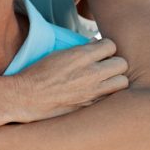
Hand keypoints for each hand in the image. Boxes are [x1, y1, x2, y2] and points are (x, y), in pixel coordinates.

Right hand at [12, 39, 128, 123]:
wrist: (26, 97)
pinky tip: (96, 92)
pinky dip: (107, 94)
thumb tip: (95, 43)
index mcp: (80, 55)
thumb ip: (80, 49)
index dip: (106, 48)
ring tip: (105, 80)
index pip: (111, 45)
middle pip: (122, 63)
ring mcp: (92, 91)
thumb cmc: (38, 74)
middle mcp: (90, 72)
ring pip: (122, 82)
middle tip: (105, 66)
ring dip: (116, 79)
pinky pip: (110, 97)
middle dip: (114, 63)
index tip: (100, 53)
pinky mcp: (90, 105)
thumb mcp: (58, 54)